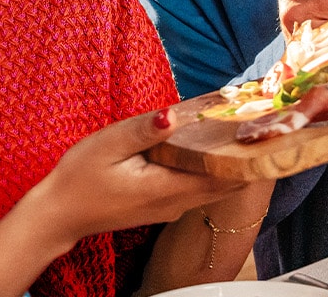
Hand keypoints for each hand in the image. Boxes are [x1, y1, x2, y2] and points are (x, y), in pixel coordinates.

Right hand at [25, 109, 245, 248]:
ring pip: (214, 189)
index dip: (245, 157)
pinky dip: (213, 172)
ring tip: (248, 135)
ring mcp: (169, 208)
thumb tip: (175, 114)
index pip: (221, 176)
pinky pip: (198, 189)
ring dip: (231, 165)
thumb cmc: (80, 177)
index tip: (265, 133)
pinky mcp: (162, 206)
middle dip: (245, 159)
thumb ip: (144, 131)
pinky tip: (215, 150)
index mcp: (165, 187)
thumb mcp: (108, 145)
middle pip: (225, 184)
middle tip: (266, 128)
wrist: (60, 213)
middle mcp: (174, 203)